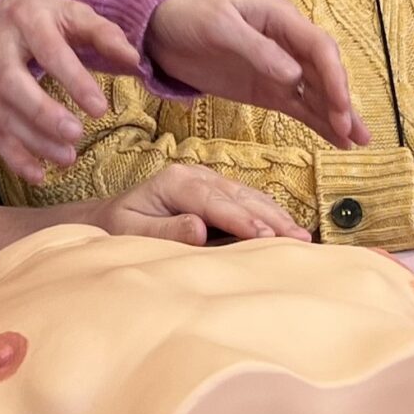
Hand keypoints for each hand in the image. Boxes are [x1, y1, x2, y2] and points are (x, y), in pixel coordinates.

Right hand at [0, 0, 141, 186]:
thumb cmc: (40, 16)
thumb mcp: (71, 12)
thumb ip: (103, 34)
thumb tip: (133, 59)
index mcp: (27, 19)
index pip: (50, 51)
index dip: (75, 81)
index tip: (100, 109)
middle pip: (13, 85)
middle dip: (44, 115)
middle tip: (76, 135)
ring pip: (2, 113)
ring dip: (33, 141)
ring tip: (67, 157)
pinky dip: (13, 156)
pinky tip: (38, 173)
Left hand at [93, 164, 307, 245]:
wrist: (111, 216)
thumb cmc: (120, 228)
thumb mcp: (131, 232)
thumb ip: (164, 230)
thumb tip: (198, 229)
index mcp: (175, 181)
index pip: (214, 202)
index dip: (241, 219)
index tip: (265, 236)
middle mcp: (196, 174)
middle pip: (239, 196)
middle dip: (270, 217)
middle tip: (298, 240)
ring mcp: (209, 179)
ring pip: (249, 196)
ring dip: (276, 215)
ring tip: (301, 237)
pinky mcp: (218, 189)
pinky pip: (247, 200)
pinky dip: (269, 213)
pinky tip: (287, 228)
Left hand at [146, 0, 366, 149]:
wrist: (160, 30)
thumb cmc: (190, 17)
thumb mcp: (220, 27)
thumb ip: (257, 50)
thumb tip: (294, 76)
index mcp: (281, 19)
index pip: (319, 48)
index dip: (334, 77)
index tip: (340, 106)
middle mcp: (289, 43)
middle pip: (325, 72)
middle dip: (340, 100)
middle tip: (349, 131)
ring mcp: (281, 69)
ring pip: (318, 93)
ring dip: (339, 115)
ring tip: (360, 142)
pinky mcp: (269, 90)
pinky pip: (300, 107)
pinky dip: (319, 123)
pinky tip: (338, 140)